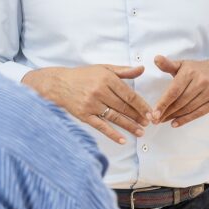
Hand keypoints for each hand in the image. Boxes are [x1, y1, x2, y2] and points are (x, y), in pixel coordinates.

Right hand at [22, 65, 151, 143]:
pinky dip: (112, 134)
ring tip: (140, 132)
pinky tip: (122, 140)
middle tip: (148, 123)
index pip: (129, 95)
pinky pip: (101, 126)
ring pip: (115, 117)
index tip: (150, 112)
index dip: (141, 105)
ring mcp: (91, 105)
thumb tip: (142, 69)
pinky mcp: (84, 115)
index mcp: (106, 79)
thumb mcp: (103, 68)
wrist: (58, 84)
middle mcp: (100, 92)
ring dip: (129, 126)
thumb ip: (123, 71)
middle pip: (123, 107)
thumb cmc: (83, 76)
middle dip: (138, 116)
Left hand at [152, 55, 208, 126]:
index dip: (163, 103)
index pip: (174, 91)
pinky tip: (174, 123)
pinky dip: (185, 120)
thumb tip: (156, 59)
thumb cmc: (196, 70)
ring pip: (188, 108)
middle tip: (155, 119)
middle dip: (166, 112)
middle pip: (180, 102)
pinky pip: (197, 113)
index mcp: (190, 72)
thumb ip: (168, 64)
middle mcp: (201, 82)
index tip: (154, 113)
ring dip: (173, 117)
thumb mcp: (182, 64)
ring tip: (162, 121)